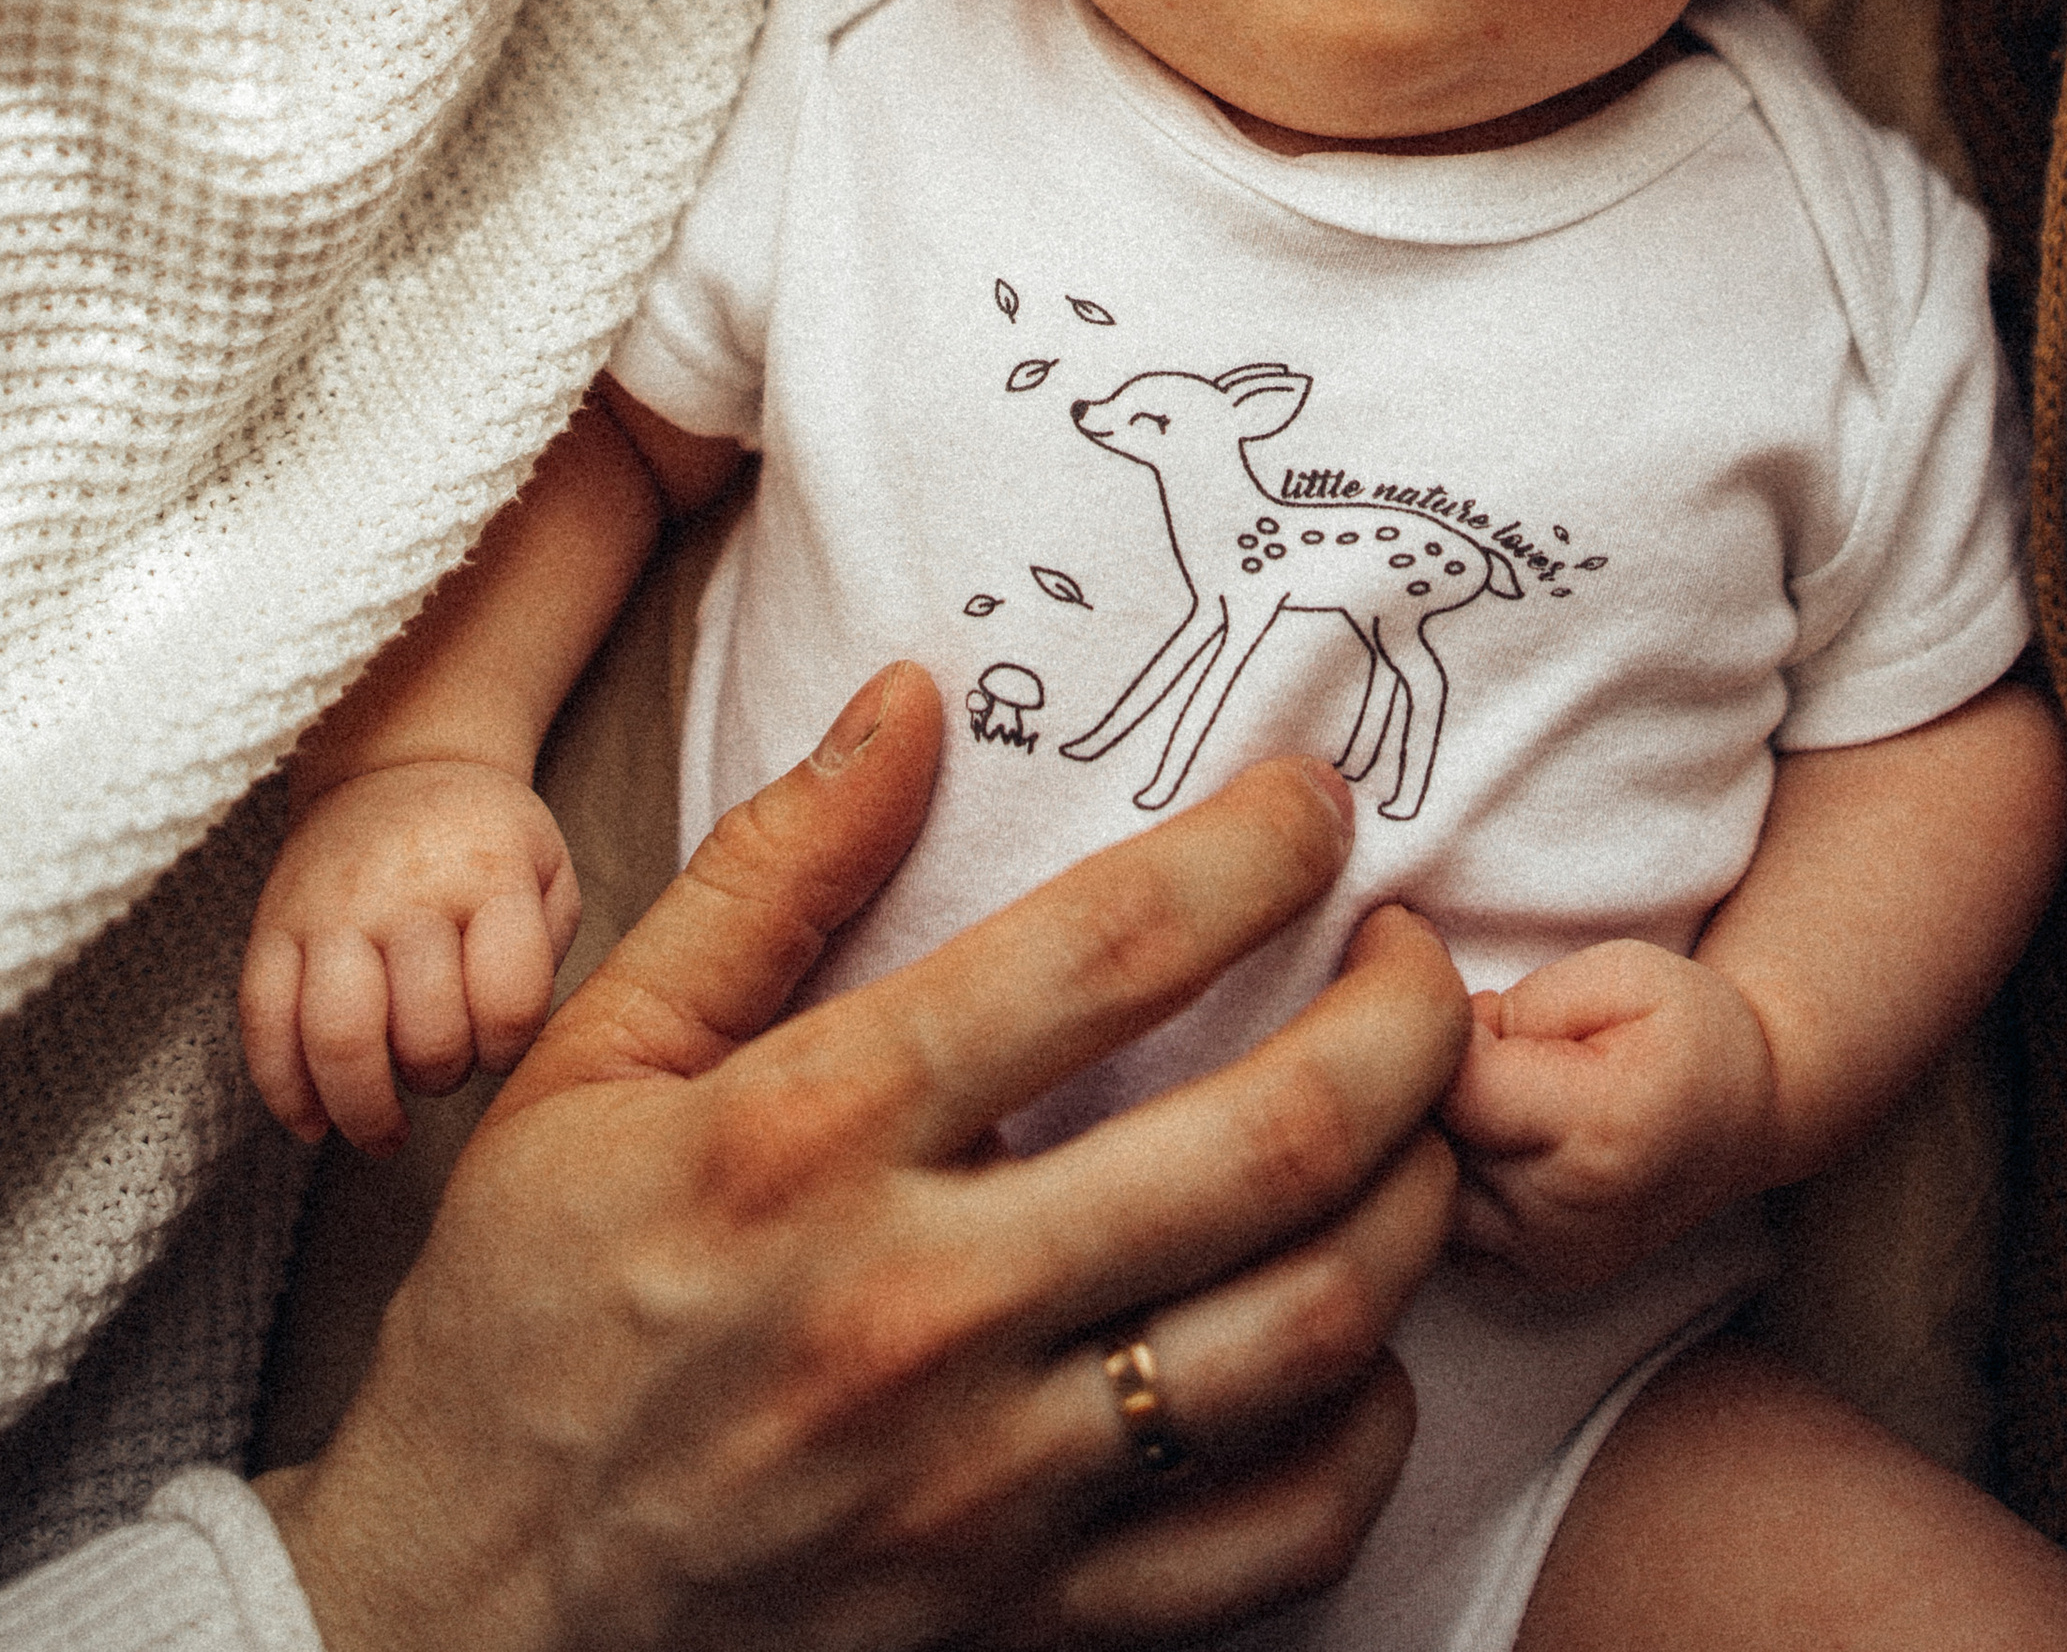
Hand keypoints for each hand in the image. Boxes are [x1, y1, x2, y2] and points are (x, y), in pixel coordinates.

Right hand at [241, 759, 582, 1156]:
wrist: (397, 765)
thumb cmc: (485, 842)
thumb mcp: (547, 872)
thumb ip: (544, 956)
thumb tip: (507, 1044)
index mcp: (490, 875)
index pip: (509, 1001)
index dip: (509, 1048)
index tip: (500, 1045)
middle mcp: (409, 893)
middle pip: (424, 1032)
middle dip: (440, 1077)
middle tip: (443, 1073)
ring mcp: (332, 910)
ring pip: (337, 1037)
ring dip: (362, 1108)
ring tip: (381, 1131)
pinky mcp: (272, 927)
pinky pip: (262, 1024)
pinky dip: (283, 1091)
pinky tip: (313, 1124)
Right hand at [258, 665, 1472, 1651]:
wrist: (453, 1616)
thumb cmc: (526, 1313)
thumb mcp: (596, 1058)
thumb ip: (768, 873)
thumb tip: (911, 700)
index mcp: (810, 1139)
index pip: (1107, 954)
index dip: (1255, 853)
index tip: (1317, 806)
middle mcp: (919, 1307)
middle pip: (1268, 1140)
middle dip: (1404, 1021)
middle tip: (1420, 959)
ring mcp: (985, 1482)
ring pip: (1308, 1328)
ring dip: (1415, 1201)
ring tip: (1418, 1123)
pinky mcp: (1026, 1619)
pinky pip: (1275, 1530)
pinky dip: (1363, 1429)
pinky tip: (1354, 1341)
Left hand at [1440, 938, 1777, 1295]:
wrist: (1746, 1111)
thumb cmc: (1686, 1028)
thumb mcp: (1621, 972)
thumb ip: (1523, 1003)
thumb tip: (1445, 1043)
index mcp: (1595, 1128)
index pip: (1458, 1091)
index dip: (1444, 1035)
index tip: (1473, 1006)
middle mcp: (1569, 1212)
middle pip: (1438, 1145)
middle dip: (1436, 1085)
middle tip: (1486, 1045)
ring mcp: (1554, 1259)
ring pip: (1431, 1196)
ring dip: (1442, 1139)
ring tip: (1492, 1093)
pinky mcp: (1542, 1280)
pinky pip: (1450, 1234)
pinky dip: (1457, 1185)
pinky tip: (1498, 1141)